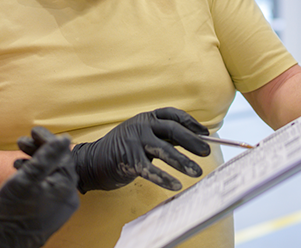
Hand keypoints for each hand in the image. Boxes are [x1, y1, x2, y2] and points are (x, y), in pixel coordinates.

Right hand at [0, 127, 78, 247]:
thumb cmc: (11, 212)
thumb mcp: (27, 178)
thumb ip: (47, 157)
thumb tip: (65, 139)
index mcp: (66, 190)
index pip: (62, 156)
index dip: (47, 140)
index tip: (32, 131)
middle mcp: (67, 200)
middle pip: (56, 165)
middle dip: (39, 150)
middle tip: (22, 141)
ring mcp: (58, 208)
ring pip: (50, 175)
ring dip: (35, 162)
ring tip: (17, 155)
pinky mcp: (48, 213)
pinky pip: (46, 187)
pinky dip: (35, 177)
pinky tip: (20, 171)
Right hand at [47, 107, 209, 192]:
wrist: (93, 160)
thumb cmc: (123, 149)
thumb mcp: (143, 136)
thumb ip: (164, 136)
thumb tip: (194, 140)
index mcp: (146, 118)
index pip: (172, 115)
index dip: (190, 122)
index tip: (205, 133)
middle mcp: (141, 126)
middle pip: (172, 130)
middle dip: (192, 141)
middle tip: (206, 152)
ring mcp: (134, 142)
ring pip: (164, 150)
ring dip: (182, 161)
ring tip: (196, 171)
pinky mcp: (127, 159)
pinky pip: (150, 170)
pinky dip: (164, 178)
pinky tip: (176, 185)